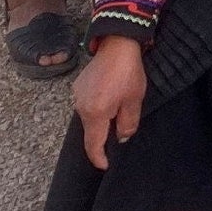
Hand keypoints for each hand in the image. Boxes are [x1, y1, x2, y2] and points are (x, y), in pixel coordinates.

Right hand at [74, 36, 146, 168]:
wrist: (117, 44)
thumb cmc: (128, 72)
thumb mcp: (134, 100)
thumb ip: (127, 124)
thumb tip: (121, 138)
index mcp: (95, 113)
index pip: (93, 144)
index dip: (99, 158)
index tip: (105, 166)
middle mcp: (81, 107)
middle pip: (90, 132)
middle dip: (102, 138)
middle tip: (116, 137)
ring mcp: (77, 96)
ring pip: (88, 118)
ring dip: (100, 121)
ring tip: (116, 112)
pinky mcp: (78, 87)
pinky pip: (87, 105)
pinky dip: (97, 108)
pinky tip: (109, 99)